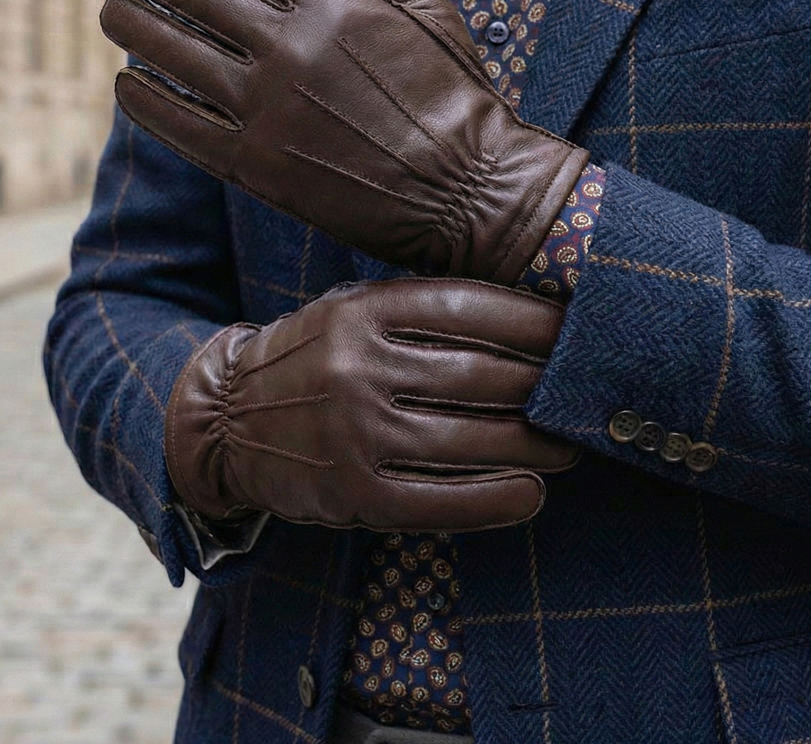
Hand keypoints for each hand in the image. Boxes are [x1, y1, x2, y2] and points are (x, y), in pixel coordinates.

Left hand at [101, 0, 588, 284]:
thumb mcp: (429, 7)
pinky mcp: (256, 166)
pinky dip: (142, 98)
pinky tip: (126, 83)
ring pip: (168, 48)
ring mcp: (267, 108)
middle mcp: (291, 45)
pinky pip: (177, 123)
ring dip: (128, 19)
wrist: (469, 194)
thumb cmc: (457, 96)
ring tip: (113, 8)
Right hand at [165, 278, 579, 531]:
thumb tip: (527, 317)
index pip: (471, 307)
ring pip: (471, 440)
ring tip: (568, 448)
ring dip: (536, 447)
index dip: (536, 322)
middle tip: (583, 397)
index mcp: (362, 310)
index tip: (577, 331)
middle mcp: (357, 366)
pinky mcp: (352, 492)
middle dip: (547, 388)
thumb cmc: (314, 357)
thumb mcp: (352, 311)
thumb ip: (422, 309)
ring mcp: (353, 432)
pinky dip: (496, 501)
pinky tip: (530, 494)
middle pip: (482, 376)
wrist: (227, 420)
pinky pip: (440, 501)